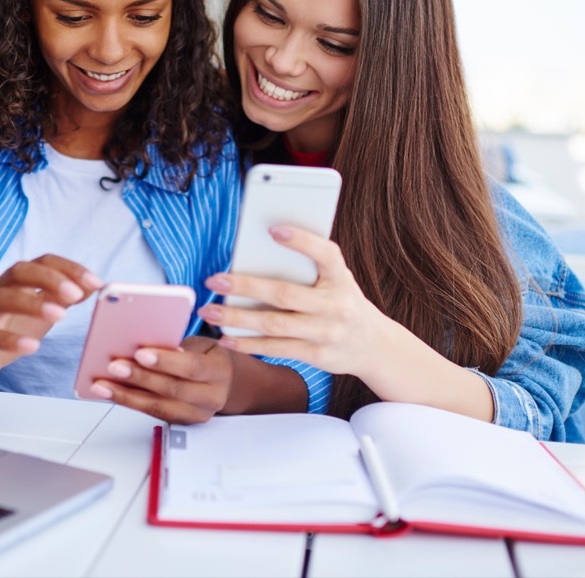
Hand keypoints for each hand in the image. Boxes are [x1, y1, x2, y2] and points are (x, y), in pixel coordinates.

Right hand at [0, 255, 102, 387]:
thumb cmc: (12, 328)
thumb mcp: (43, 310)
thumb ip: (65, 297)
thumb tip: (95, 284)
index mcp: (16, 280)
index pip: (42, 262)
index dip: (68, 268)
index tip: (95, 282)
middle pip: (19, 272)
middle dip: (50, 279)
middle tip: (75, 294)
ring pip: (3, 299)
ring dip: (33, 305)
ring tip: (60, 316)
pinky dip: (11, 339)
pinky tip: (33, 346)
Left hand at [88, 336, 235, 423]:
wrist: (225, 383)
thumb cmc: (208, 357)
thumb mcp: (202, 345)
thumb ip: (179, 346)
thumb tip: (144, 343)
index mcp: (219, 372)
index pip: (192, 367)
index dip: (165, 361)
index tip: (140, 353)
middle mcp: (210, 397)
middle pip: (172, 389)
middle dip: (140, 378)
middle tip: (114, 367)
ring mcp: (195, 414)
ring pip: (158, 408)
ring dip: (126, 396)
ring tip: (102, 385)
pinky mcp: (180, 423)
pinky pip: (152, 414)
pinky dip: (129, 402)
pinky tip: (111, 393)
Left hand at [200, 225, 390, 377]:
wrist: (375, 346)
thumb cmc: (342, 302)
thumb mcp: (336, 280)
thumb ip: (308, 268)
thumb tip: (256, 255)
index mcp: (341, 277)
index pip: (326, 254)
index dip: (302, 241)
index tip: (272, 229)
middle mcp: (336, 305)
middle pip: (285, 294)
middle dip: (245, 286)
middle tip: (214, 279)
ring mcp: (327, 333)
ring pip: (274, 324)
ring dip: (236, 317)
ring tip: (209, 310)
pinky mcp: (317, 355)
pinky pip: (276, 348)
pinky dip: (248, 343)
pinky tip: (226, 337)